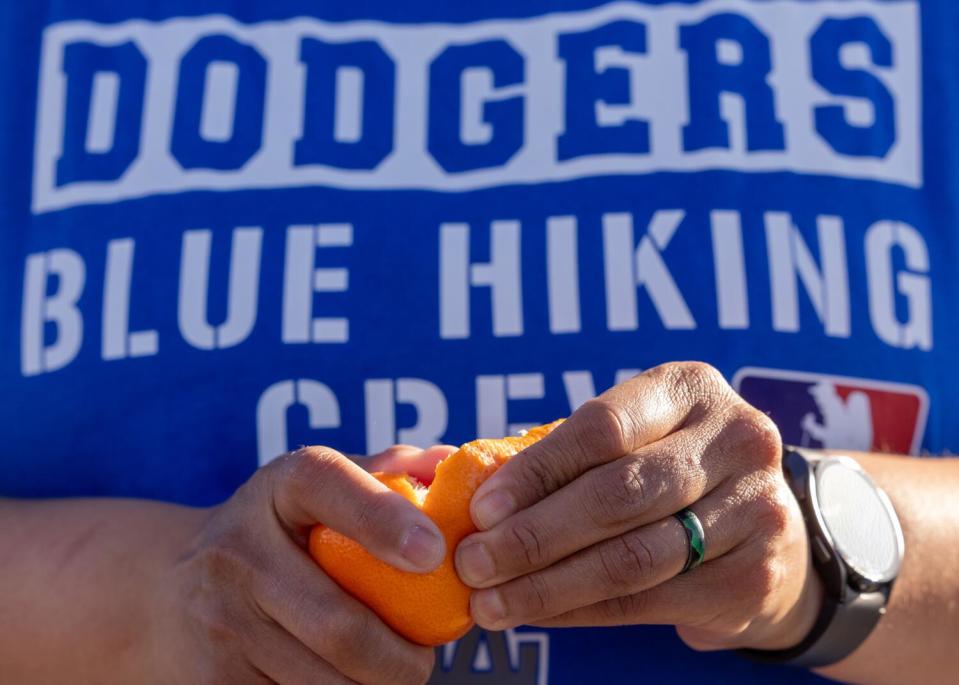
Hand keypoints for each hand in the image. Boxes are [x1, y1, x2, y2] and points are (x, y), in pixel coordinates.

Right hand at [156, 446, 444, 683]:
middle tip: (424, 661)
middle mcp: (238, 549)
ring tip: (388, 674)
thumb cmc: (279, 532)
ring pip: (325, 682)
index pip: (328, 486)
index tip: (433, 551)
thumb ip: (387, 471)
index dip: (382, 517)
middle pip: (340, 625)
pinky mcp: (212, 680)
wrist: (171, 593)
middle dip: (402, 660)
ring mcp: (220, 621)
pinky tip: (345, 684)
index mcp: (277, 487)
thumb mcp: (321, 489)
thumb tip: (449, 463)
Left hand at [454, 362, 822, 651]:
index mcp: (689, 389)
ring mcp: (756, 509)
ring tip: (491, 601)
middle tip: (473, 563)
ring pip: (632, 557)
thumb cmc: (667, 472)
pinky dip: (582, 612)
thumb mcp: (631, 440)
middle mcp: (735, 439)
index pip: (603, 427)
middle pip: (616, 495)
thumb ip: (563, 455)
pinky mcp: (755, 576)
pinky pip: (648, 601)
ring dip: (548, 585)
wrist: (768, 532)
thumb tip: (461, 484)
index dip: (537, 471)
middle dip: (532, 536)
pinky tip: (538, 613)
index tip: (481, 510)